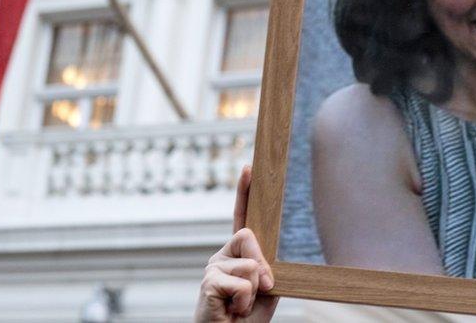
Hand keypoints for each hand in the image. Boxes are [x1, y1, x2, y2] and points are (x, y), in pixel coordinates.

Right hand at [195, 166, 278, 322]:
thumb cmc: (246, 320)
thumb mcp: (266, 292)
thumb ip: (267, 272)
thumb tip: (263, 265)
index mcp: (237, 255)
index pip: (241, 218)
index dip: (244, 192)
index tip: (249, 167)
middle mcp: (222, 256)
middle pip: (249, 236)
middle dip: (262, 264)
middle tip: (263, 288)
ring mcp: (212, 267)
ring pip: (250, 265)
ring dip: (254, 292)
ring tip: (240, 307)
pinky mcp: (208, 282)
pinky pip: (242, 284)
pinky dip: (245, 302)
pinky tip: (232, 311)